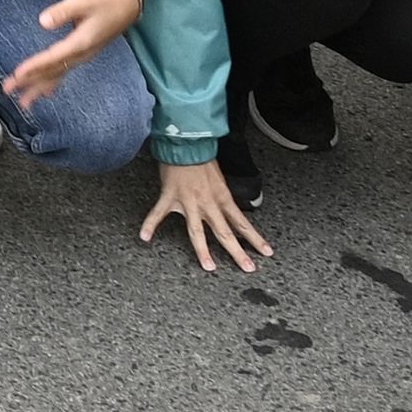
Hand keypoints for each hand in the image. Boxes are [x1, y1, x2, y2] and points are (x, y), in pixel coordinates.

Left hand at [2, 0, 145, 105]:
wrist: (127, 4)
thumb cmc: (105, 1)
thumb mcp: (83, 1)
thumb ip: (63, 12)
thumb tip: (44, 21)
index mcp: (82, 42)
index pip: (54, 58)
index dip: (35, 66)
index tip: (19, 74)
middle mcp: (82, 54)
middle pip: (53, 71)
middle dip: (30, 81)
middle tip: (8, 89)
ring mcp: (83, 56)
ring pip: (58, 75)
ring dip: (39, 87)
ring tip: (23, 102)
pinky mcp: (82, 54)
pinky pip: (64, 72)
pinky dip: (52, 83)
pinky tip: (45, 93)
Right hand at [139, 157, 273, 269]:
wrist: (185, 143)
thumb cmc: (202, 158)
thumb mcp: (220, 180)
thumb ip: (222, 198)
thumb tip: (228, 212)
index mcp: (222, 198)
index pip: (243, 223)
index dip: (256, 239)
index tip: (267, 253)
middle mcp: (208, 204)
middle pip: (225, 233)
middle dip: (238, 253)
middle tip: (248, 268)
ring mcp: (189, 203)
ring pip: (197, 232)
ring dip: (204, 251)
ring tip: (209, 267)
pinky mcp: (170, 197)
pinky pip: (158, 214)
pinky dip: (150, 225)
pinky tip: (145, 237)